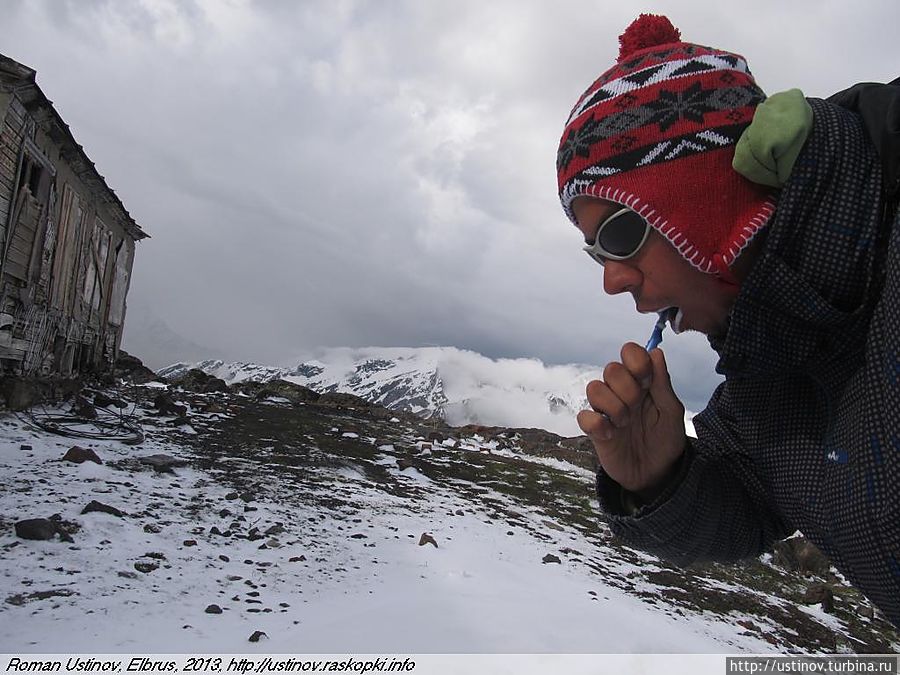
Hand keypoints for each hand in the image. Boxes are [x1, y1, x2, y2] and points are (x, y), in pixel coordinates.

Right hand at [577, 343, 686, 500]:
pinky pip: (584, 417)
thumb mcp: (671, 411)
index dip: (637, 362)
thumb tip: (656, 352)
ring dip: (614, 407)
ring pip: (594, 388)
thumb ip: (663, 383)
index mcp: (640, 381)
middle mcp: (620, 391)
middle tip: (638, 406)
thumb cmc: (665, 439)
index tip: (648, 381)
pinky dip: (598, 425)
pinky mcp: (594, 430)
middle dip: (628, 388)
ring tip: (626, 423)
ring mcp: (605, 410)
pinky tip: (613, 435)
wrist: (658, 474)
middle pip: (611, 368)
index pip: (630, 353)